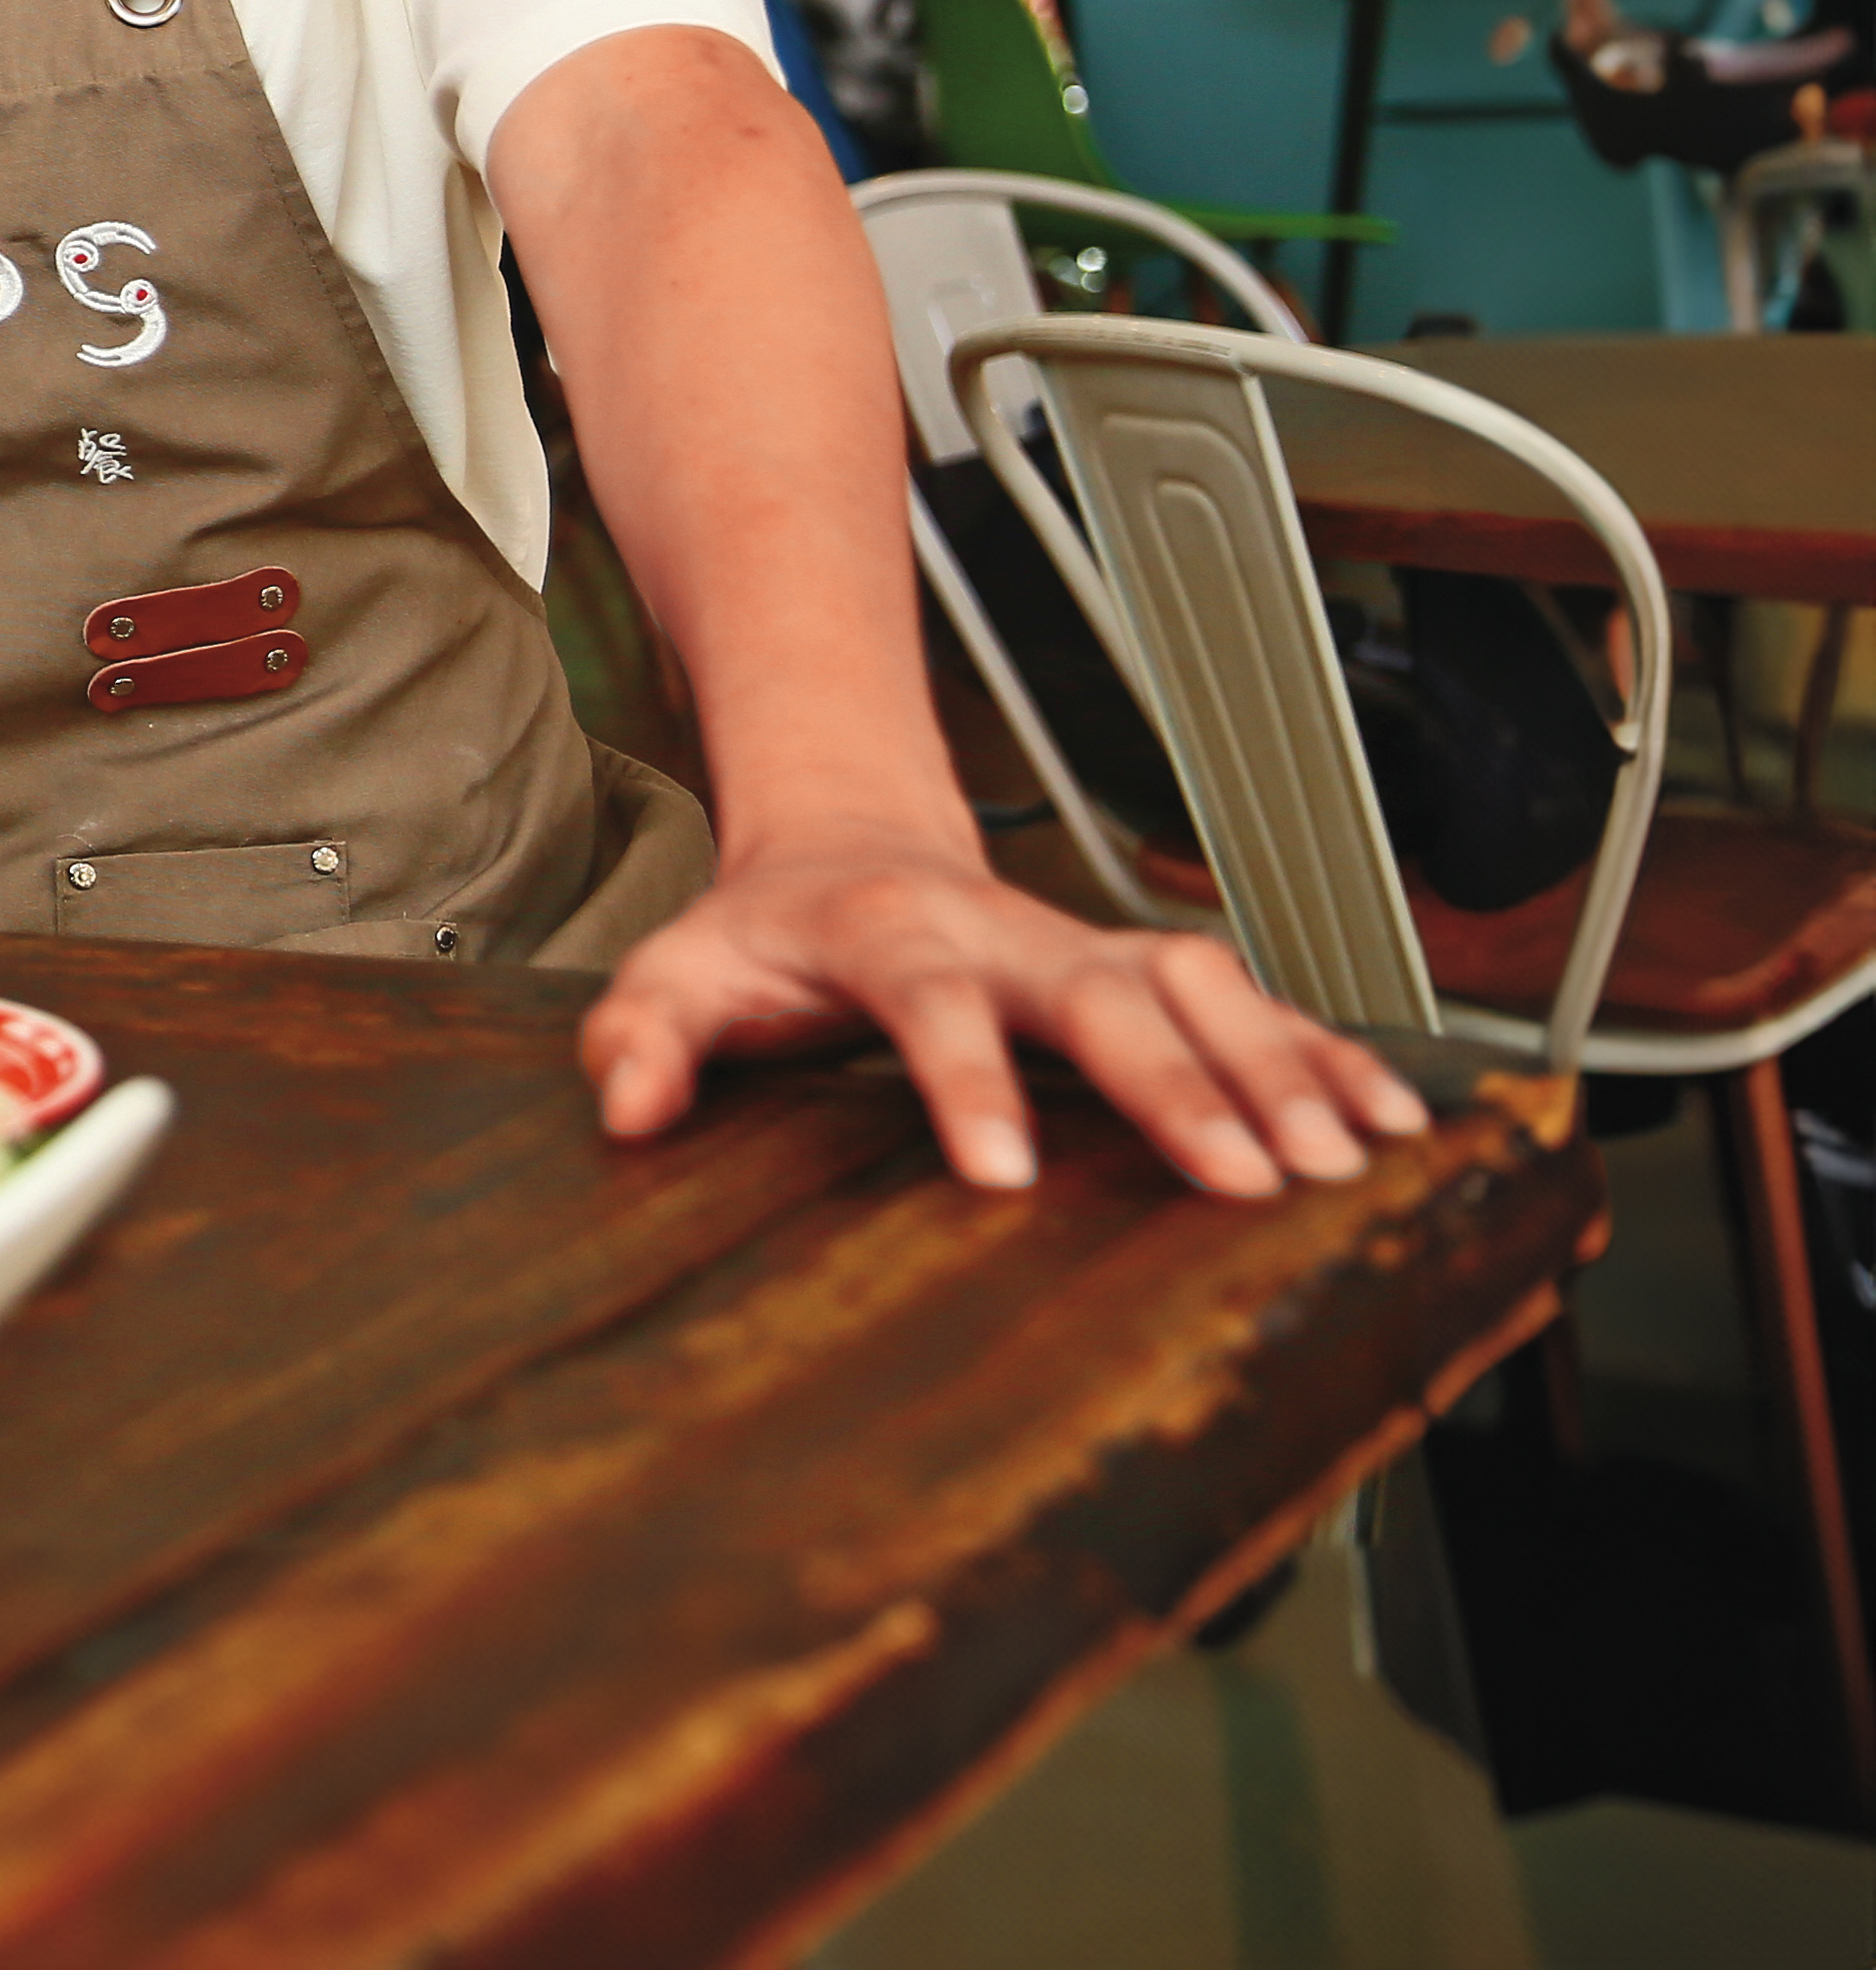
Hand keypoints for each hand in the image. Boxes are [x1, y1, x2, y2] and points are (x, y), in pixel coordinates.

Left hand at [579, 833, 1434, 1198]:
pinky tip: (1395, 1119)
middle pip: (1104, 997)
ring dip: (1280, 1068)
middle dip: (1178, 1084)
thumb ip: (645, 1033)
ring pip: (1202, 990)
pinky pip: (1256, 1005)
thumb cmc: (769, 931)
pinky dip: (1329, 1054)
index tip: (1001, 1173)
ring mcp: (1091, 946)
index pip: (931, 1005)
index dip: (966, 1083)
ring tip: (1346, 1161)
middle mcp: (1011, 932)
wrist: (847, 843)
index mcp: (892, 935)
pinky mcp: (1147, 972)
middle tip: (1244, 1176)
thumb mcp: (681, 968)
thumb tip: (624, 1106)